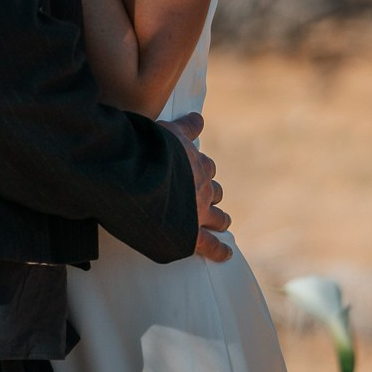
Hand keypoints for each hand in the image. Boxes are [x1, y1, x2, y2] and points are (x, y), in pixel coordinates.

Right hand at [164, 113, 232, 263]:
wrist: (145, 178)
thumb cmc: (152, 152)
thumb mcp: (169, 131)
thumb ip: (185, 126)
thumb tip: (200, 117)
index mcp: (196, 163)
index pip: (206, 166)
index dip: (202, 170)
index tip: (197, 171)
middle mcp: (202, 187)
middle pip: (214, 191)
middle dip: (212, 194)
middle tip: (207, 198)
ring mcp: (199, 212)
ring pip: (218, 218)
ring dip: (220, 220)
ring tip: (223, 223)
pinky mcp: (192, 234)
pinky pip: (210, 245)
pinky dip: (219, 251)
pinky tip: (226, 254)